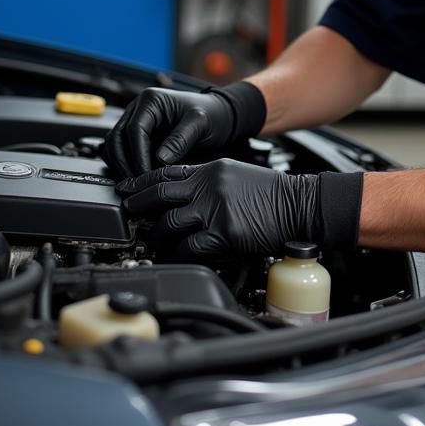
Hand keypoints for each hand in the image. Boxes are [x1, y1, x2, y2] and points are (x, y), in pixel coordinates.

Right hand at [103, 81, 265, 179]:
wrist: (218, 114)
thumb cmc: (212, 114)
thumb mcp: (201, 123)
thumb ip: (181, 139)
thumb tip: (159, 159)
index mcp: (151, 100)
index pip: (134, 130)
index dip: (137, 155)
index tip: (146, 175)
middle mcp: (138, 109)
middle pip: (116, 138)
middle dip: (124, 162)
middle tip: (138, 184)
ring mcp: (136, 121)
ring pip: (114, 145)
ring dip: (121, 165)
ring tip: (137, 184)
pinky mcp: (138, 135)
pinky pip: (122, 150)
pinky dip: (125, 164)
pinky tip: (139, 178)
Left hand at [117, 159, 363, 257]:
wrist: (299, 204)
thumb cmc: (271, 193)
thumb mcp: (235, 174)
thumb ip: (207, 181)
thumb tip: (178, 193)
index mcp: (211, 169)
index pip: (166, 172)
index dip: (141, 182)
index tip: (125, 189)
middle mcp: (210, 186)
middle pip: (160, 195)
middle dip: (137, 206)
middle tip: (127, 214)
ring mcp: (216, 209)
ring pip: (169, 223)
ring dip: (156, 236)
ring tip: (151, 241)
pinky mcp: (225, 233)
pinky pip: (189, 246)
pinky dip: (177, 253)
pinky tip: (174, 255)